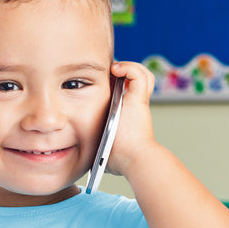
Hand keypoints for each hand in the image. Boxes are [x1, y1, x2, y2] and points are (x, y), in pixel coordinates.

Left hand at [106, 61, 156, 177]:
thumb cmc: (117, 159)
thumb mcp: (103, 150)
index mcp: (126, 115)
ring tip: (114, 70)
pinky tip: (116, 70)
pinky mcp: (139, 99)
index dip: (115, 86)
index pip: (125, 93)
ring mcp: (138, 101)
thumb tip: (87, 155)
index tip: (98, 84)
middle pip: (136, 81)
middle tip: (105, 74)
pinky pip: (138, 74)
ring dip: (129, 68)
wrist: (132, 159)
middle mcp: (134, 106)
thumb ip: (97, 146)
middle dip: (122, 73)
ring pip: (141, 75)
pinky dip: (129, 68)